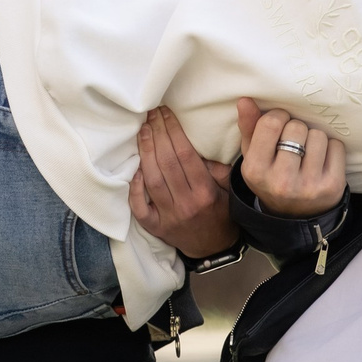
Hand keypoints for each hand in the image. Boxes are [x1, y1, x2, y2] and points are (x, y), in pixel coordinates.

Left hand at [128, 107, 236, 258]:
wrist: (214, 248)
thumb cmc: (221, 212)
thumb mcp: (227, 189)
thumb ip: (216, 168)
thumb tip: (198, 145)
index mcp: (205, 192)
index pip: (185, 155)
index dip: (173, 131)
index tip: (166, 113)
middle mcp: (186, 204)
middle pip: (167, 163)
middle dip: (157, 134)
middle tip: (151, 114)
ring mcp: (169, 217)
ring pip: (153, 180)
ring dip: (145, 153)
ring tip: (143, 131)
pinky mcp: (156, 227)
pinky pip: (140, 207)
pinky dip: (135, 188)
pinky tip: (134, 169)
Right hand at [235, 97, 346, 218]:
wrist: (294, 216)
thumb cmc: (270, 176)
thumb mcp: (253, 155)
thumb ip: (249, 127)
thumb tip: (245, 100)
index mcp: (256, 171)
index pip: (271, 123)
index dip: (278, 117)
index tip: (279, 125)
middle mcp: (281, 182)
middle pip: (296, 128)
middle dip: (296, 129)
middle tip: (294, 141)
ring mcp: (308, 186)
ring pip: (318, 135)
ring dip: (314, 137)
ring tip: (307, 151)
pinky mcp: (332, 187)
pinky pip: (336, 146)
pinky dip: (331, 147)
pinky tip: (322, 160)